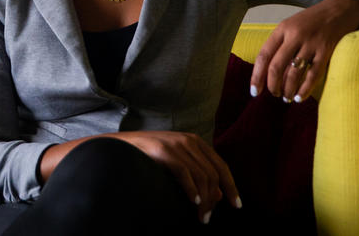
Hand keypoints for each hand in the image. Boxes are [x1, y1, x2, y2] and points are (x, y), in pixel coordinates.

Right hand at [119, 130, 240, 223]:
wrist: (121, 146)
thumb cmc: (150, 157)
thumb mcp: (178, 162)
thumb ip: (198, 174)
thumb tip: (219, 195)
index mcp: (195, 141)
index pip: (221, 165)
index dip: (231, 186)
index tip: (237, 205)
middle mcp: (189, 140)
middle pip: (213, 173)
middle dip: (214, 199)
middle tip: (207, 219)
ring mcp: (176, 144)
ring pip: (201, 176)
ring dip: (204, 201)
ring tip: (200, 217)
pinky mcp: (164, 151)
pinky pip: (185, 173)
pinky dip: (192, 190)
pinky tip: (193, 202)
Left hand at [250, 0, 358, 101]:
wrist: (341, 8)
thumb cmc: (313, 20)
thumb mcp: (292, 25)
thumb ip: (281, 43)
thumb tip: (269, 70)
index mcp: (282, 29)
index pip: (264, 55)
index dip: (257, 75)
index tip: (254, 90)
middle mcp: (294, 36)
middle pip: (277, 66)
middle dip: (272, 85)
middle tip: (273, 95)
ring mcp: (311, 43)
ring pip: (294, 73)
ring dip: (288, 89)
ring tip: (287, 97)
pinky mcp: (326, 50)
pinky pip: (314, 74)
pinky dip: (305, 89)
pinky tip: (300, 97)